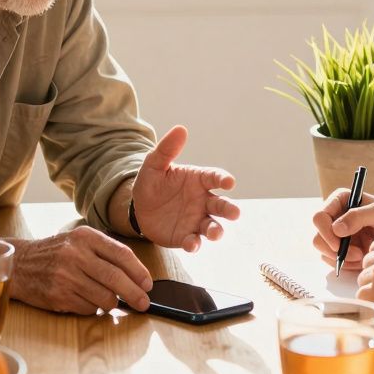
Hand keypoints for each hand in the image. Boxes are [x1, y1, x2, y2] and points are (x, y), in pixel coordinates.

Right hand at [9, 226, 152, 314]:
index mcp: (85, 237)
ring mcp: (66, 277)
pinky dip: (93, 308)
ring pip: (105, 298)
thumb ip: (105, 252)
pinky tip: (87, 300)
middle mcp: (76, 255)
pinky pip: (88, 309)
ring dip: (112, 303)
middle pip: (116, 279)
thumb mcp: (79, 241)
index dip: (139, 272)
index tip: (148, 284)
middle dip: (135, 294)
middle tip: (144, 303)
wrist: (20, 264)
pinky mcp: (59, 297)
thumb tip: (137, 276)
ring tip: (109, 299)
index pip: (122, 254)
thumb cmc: (56, 252)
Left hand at [132, 125, 240, 252]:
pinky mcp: (185, 236)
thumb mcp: (154, 165)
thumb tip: (180, 129)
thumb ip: (167, 150)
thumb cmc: (151, 183)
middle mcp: (202, 201)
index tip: (229, 182)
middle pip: (221, 205)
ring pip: (212, 226)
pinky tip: (192, 244)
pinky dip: (195, 244)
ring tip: (215, 233)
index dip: (223, 179)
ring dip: (216, 230)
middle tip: (235, 213)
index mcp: (198, 180)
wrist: (138, 207)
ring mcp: (196, 220)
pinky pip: (193, 241)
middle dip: (230, 209)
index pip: (215, 178)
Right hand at [311, 188, 373, 270]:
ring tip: (363, 256)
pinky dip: (346, 264)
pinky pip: (334, 261)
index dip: (325, 232)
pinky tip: (363, 260)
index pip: (319, 217)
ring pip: (324, 251)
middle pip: (318, 237)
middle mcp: (336, 216)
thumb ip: (358, 217)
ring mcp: (338, 234)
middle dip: (334, 250)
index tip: (339, 245)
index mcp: (341, 200)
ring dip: (341, 258)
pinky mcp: (343, 249)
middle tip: (357, 255)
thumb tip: (336, 228)